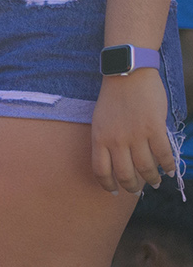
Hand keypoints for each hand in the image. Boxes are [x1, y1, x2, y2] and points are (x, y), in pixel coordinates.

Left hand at [91, 68, 177, 194]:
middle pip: (124, 173)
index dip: (108, 185)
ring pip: (145, 167)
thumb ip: (105, 141)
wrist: (128, 74)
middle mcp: (116, 140)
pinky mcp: (155, 128)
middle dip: (131, 186)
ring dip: (150, 179)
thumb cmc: (113, 97)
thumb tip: (116, 160)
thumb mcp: (99, 121)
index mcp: (99, 139)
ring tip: (154, 183)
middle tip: (137, 190)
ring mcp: (136, 135)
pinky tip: (168, 171)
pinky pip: (163, 153)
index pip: (101, 171)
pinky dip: (167, 165)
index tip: (114, 191)